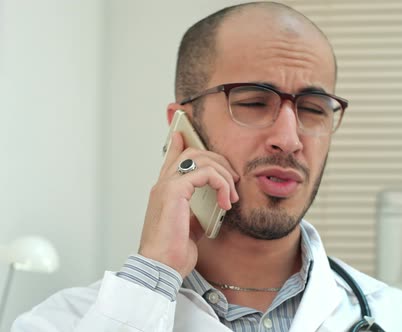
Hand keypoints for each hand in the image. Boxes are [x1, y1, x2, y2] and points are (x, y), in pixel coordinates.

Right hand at [138, 132, 238, 277]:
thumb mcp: (191, 226)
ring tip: (232, 196)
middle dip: (219, 161)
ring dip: (224, 174)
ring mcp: (167, 186)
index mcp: (165, 192)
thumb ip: (198, 210)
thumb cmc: (173, 252)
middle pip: (192, 154)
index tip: (184, 133)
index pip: (172, 159)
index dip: (179, 143)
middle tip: (234, 180)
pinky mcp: (174, 191)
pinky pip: (205, 173)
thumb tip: (215, 204)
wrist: (161, 267)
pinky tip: (226, 202)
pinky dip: (221, 184)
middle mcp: (163, 185)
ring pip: (201, 159)